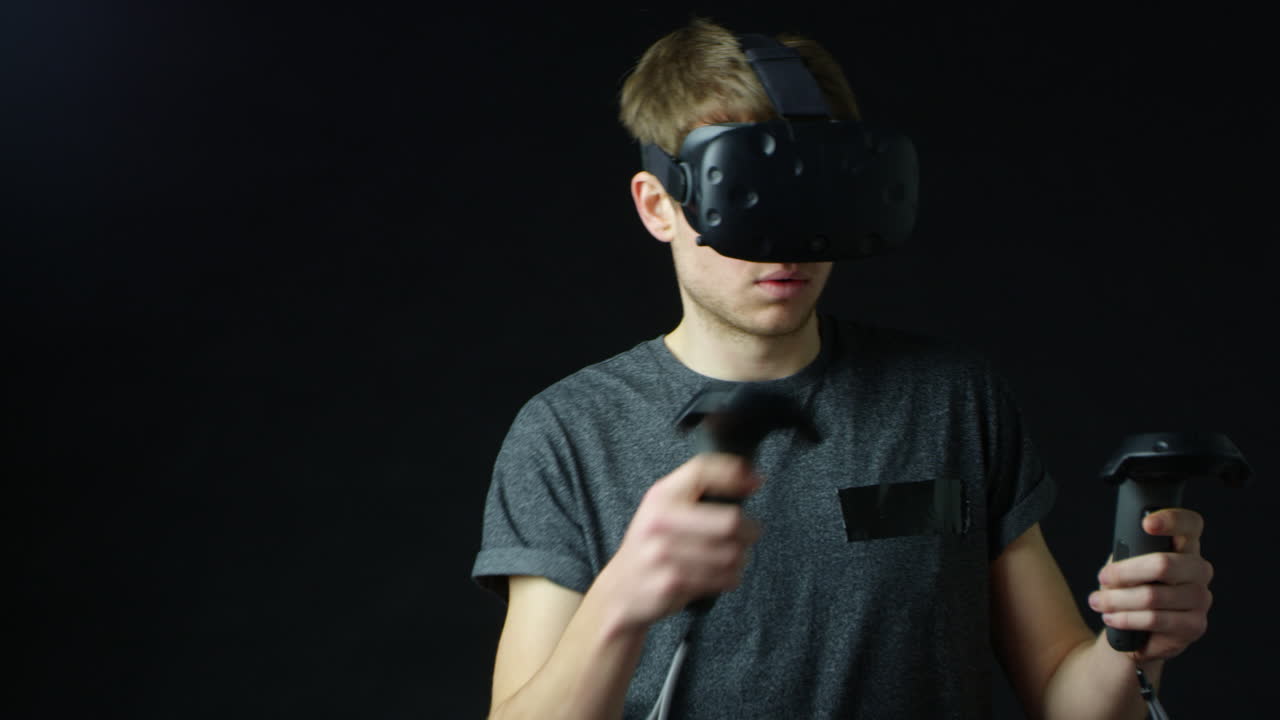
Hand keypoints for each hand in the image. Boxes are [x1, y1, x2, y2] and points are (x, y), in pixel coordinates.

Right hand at [600, 453, 762, 629]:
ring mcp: (664, 554)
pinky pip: (722, 579)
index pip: (703, 471)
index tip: (756, 481)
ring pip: (731, 554)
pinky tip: (722, 576)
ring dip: (742, 558)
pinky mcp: (672, 583)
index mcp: (660, 496)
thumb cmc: (651, 546)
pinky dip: (731, 578)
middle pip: (729, 521)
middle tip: (751, 532)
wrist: (621, 590)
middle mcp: (660, 521)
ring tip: (735, 557)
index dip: (735, 474)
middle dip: (750, 529)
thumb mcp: (662, 509)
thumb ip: (695, 491)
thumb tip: (750, 477)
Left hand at [1089, 508, 1213, 661]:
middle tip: (1102, 577)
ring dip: (1117, 600)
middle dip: (1124, 572)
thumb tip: (1117, 564)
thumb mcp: (1126, 566)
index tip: (1146, 523)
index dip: (1171, 519)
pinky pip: (1155, 620)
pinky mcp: (1195, 625)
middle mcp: (1199, 570)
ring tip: (1097, 602)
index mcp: (1185, 546)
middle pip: (1164, 564)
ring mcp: (1200, 598)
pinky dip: (1127, 619)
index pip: (1190, 524)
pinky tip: (1112, 618)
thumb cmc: (1130, 588)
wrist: (1136, 631)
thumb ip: (1128, 554)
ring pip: (1153, 596)